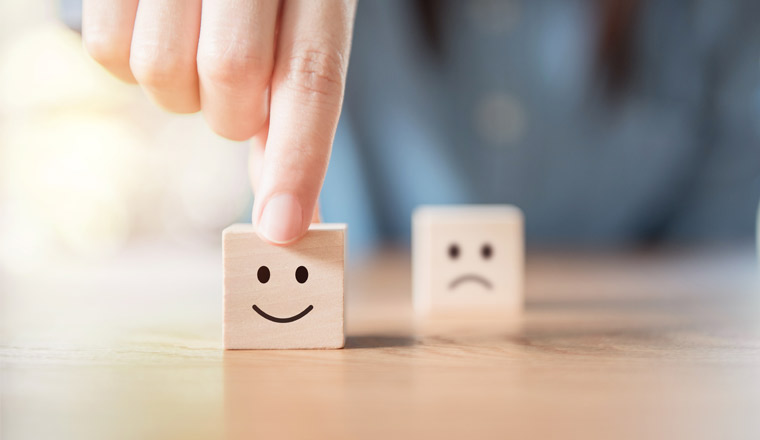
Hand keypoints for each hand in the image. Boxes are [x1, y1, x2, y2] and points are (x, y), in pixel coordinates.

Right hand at [82, 0, 356, 243]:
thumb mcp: (302, 34)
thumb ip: (294, 115)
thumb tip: (293, 219)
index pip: (312, 78)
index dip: (299, 160)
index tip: (281, 229)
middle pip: (231, 77)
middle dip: (232, 115)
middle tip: (235, 97)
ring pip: (161, 70)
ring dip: (179, 91)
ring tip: (195, 51)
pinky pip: (105, 51)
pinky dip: (130, 63)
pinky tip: (159, 33)